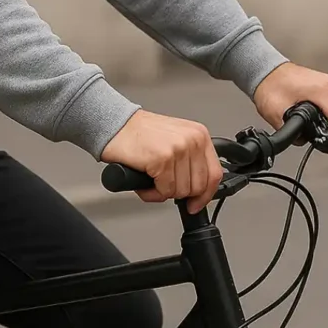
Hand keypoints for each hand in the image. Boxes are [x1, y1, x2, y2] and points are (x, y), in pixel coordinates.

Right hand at [101, 110, 223, 213]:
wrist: (113, 123)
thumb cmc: (138, 133)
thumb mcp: (174, 140)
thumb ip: (189, 160)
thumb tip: (198, 189)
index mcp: (198, 134)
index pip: (214, 174)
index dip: (205, 195)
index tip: (195, 203)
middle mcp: (192, 140)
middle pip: (198, 187)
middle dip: (178, 192)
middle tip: (161, 185)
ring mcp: (178, 149)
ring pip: (181, 191)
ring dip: (162, 192)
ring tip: (150, 180)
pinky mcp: (162, 159)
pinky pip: (164, 191)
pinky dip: (151, 192)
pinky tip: (143, 181)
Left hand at [253, 62, 327, 136]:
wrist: (263, 70)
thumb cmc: (268, 84)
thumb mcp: (275, 112)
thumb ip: (289, 129)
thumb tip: (300, 140)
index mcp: (321, 91)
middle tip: (320, 135)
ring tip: (317, 124)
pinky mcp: (325, 84)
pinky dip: (327, 111)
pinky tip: (317, 115)